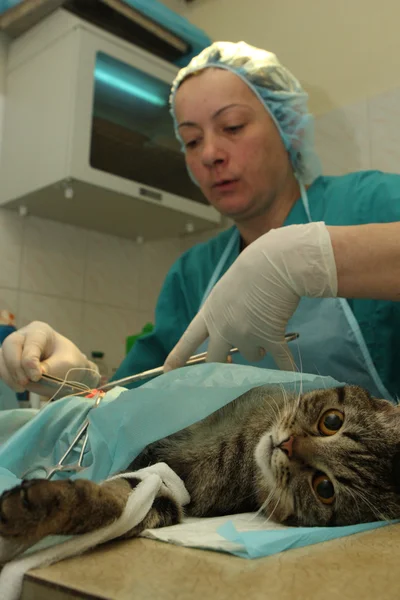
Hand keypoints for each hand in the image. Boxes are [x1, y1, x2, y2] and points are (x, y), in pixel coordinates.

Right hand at [0, 321, 99, 391]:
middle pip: (10, 345)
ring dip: (10, 375)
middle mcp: (23, 335)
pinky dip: (8, 379)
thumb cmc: (68, 361)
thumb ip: (50, 369)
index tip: (36, 377)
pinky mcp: (8, 361)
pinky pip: (1, 368)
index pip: (31, 343)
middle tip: (26, 383)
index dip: (30, 361)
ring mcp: (14, 348)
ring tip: (23, 387)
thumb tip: (31, 377)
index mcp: (40, 331)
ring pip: (2, 357)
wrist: (67, 368)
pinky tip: (20, 387)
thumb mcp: (66, 364)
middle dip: (16, 366)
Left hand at [165, 222, 336, 370]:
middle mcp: (224, 329)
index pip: (188, 340)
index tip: (167, 372)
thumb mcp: (226, 288)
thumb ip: (224, 309)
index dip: (177, 358)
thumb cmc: (253, 266)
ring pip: (251, 356)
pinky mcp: (270, 338)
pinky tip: (289, 373)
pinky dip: (285, 366)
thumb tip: (238, 325)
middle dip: (224, 364)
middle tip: (231, 362)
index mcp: (210, 313)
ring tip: (266, 335)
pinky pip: (279, 360)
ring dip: (259, 350)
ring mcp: (246, 336)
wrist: (275, 262)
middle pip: (216, 360)